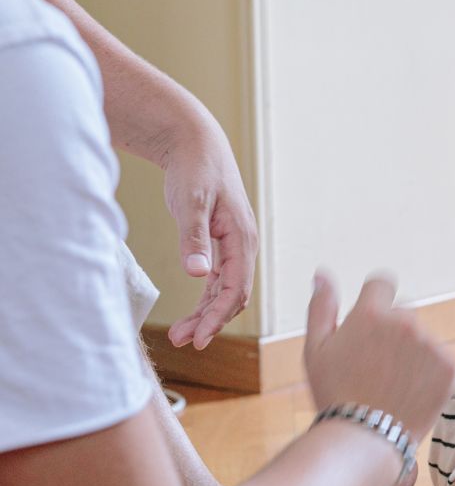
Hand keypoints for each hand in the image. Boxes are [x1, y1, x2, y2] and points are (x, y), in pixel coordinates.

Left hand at [163, 125, 259, 349]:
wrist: (195, 143)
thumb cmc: (195, 169)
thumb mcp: (191, 202)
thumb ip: (194, 239)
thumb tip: (198, 274)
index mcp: (242, 237)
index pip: (236, 288)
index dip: (218, 316)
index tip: (197, 338)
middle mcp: (243, 245)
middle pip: (233, 295)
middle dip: (210, 321)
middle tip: (183, 342)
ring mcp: (233, 245)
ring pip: (225, 290)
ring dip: (206, 313)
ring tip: (180, 334)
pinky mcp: (220, 243)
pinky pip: (218, 279)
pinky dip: (205, 298)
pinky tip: (190, 312)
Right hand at [304, 272, 454, 439]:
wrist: (366, 438)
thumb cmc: (335, 395)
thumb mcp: (316, 350)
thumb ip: (321, 307)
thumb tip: (322, 273)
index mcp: (371, 313)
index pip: (382, 284)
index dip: (375, 303)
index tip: (371, 327)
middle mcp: (405, 322)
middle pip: (403, 313)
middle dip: (392, 332)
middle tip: (376, 368)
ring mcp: (430, 343)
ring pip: (422, 338)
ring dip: (411, 352)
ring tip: (392, 385)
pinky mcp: (449, 364)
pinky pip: (440, 356)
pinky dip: (429, 371)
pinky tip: (410, 391)